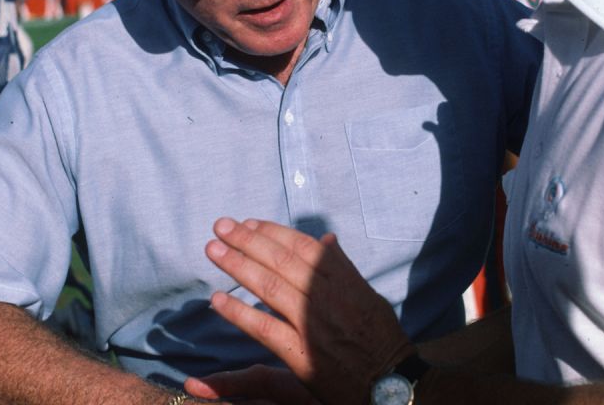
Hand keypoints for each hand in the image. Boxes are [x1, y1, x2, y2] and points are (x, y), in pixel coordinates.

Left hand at [204, 218, 413, 403]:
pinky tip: (217, 299)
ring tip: (213, 250)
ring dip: (237, 265)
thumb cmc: (381, 339)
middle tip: (221, 226)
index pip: (301, 246)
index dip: (272, 232)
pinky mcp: (301, 353)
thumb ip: (344, 268)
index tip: (249, 222)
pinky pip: (264, 328)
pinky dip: (238, 312)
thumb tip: (326, 239)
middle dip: (247, 239)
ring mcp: (313, 324)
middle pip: (281, 260)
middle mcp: (326, 296)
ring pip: (269, 286)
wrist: (391, 382)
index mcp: (343, 280)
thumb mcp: (368, 296)